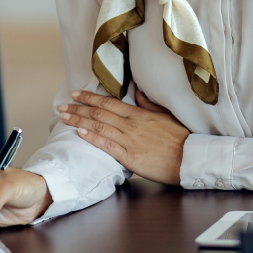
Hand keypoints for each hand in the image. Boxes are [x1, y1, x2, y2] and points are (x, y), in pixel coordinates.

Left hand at [59, 88, 189, 184]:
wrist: (191, 159)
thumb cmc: (181, 138)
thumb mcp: (166, 116)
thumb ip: (150, 105)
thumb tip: (139, 93)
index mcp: (139, 114)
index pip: (109, 103)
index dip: (90, 98)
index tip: (75, 94)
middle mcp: (131, 125)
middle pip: (99, 113)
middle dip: (78, 108)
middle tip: (62, 106)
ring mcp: (129, 140)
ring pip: (99, 127)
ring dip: (80, 121)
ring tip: (64, 117)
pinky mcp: (130, 157)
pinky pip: (107, 145)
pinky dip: (93, 138)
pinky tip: (80, 133)